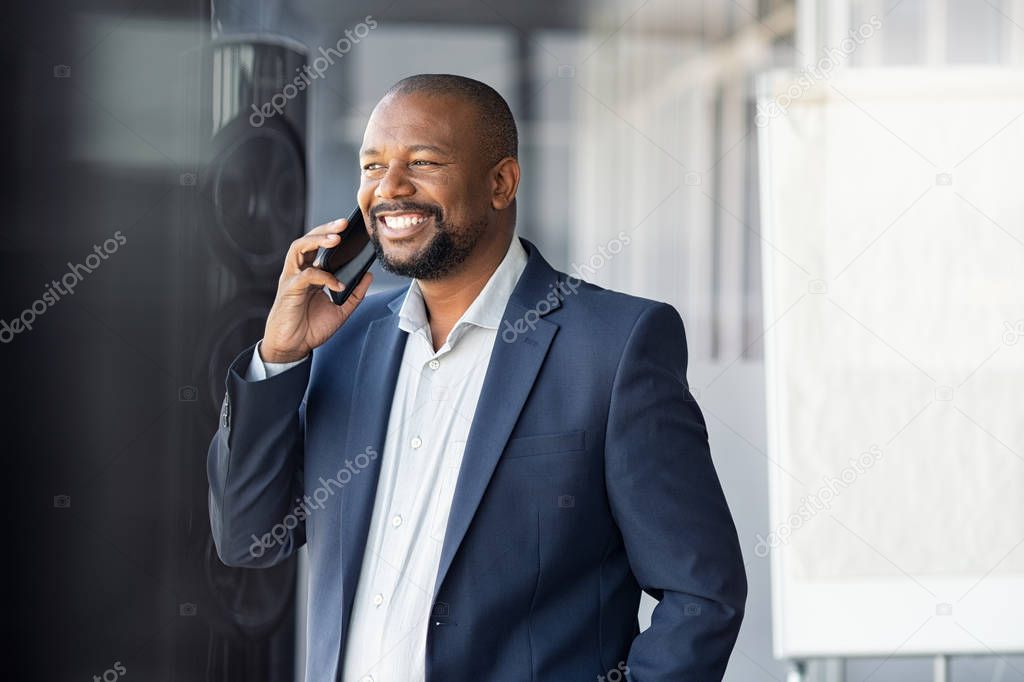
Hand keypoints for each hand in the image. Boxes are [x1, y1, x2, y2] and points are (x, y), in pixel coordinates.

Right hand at [260, 217, 373, 362]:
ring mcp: (292, 278)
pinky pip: (306, 275)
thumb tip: (369, 275)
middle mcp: (299, 271)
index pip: (320, 246)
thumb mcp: (340, 310)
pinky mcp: (289, 289)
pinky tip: (337, 284)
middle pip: (308, 239)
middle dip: (325, 228)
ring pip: (299, 247)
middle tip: (344, 223)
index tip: (353, 228)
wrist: (292, 347)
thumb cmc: (310, 328)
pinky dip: (324, 277)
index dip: (333, 234)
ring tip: (336, 238)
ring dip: (317, 240)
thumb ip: (355, 293)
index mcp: (311, 273)